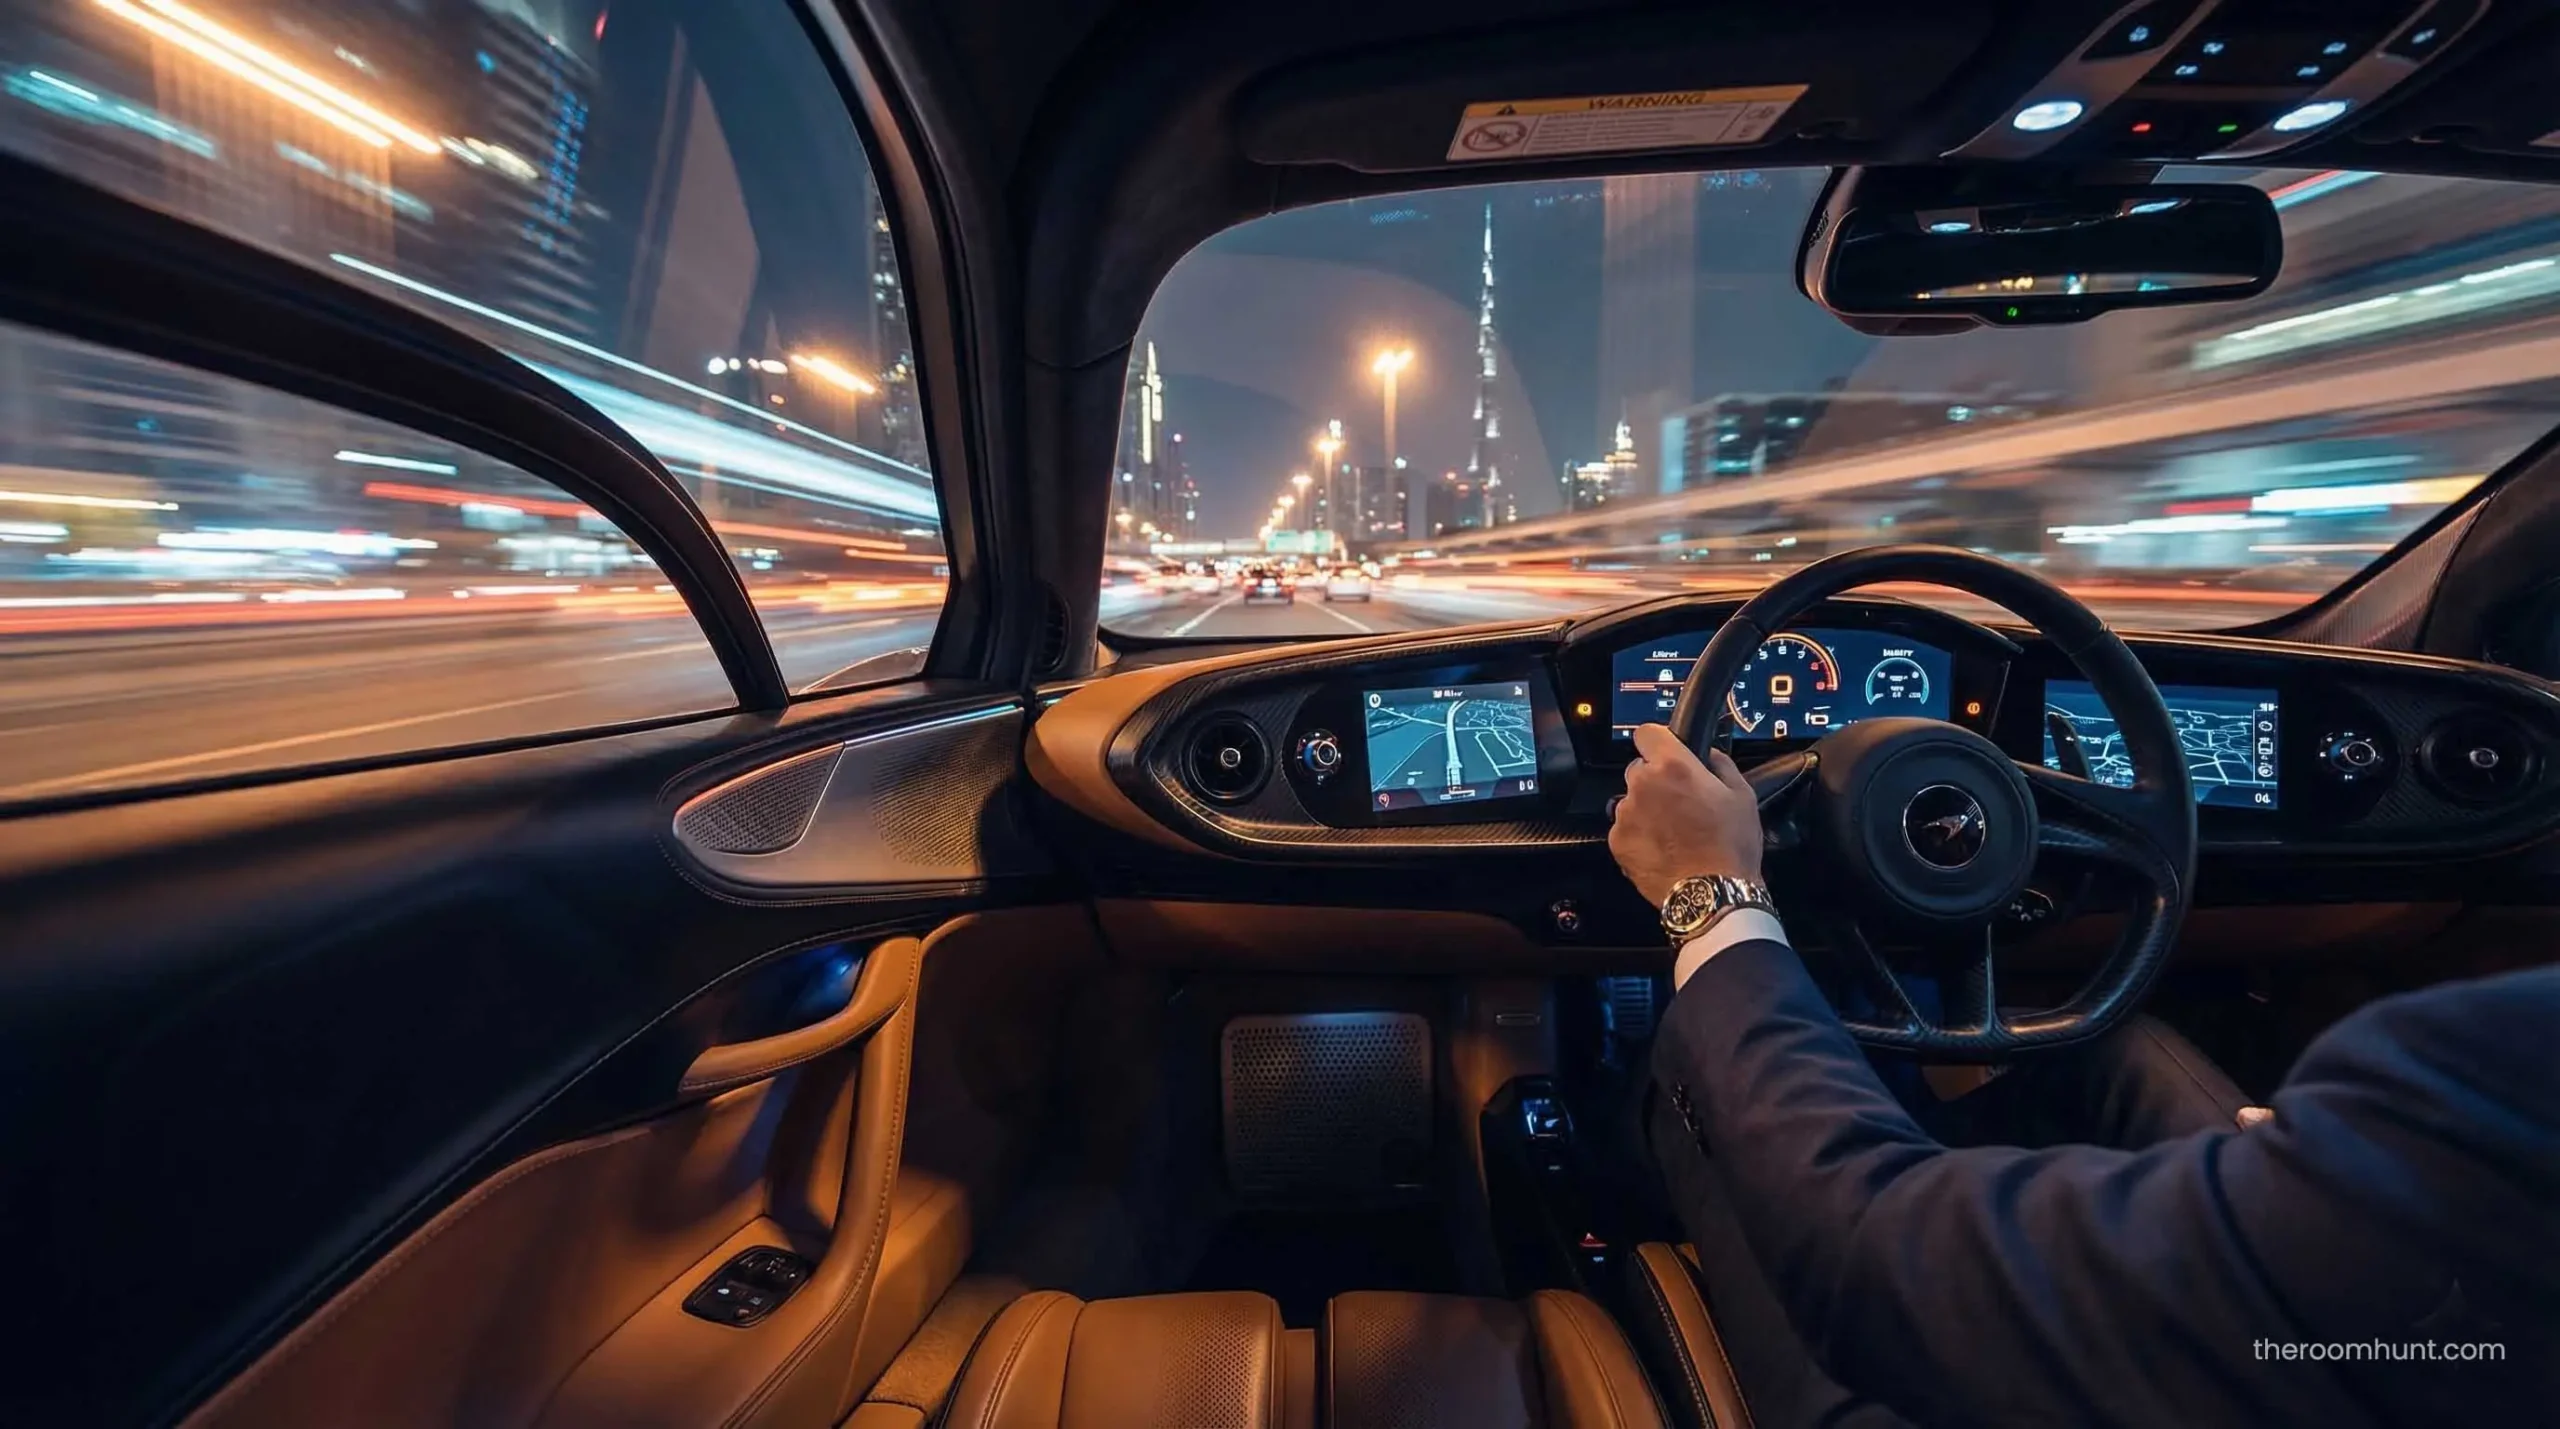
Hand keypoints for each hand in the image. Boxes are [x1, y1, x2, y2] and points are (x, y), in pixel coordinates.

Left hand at [1608, 724, 1763, 909]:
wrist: (1712, 895)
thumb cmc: (1731, 846)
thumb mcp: (1742, 795)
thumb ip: (1720, 764)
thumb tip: (1707, 754)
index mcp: (1673, 766)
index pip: (1647, 732)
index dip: (1658, 741)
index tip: (1666, 752)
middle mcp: (1642, 785)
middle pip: (1639, 769)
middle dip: (1656, 780)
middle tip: (1680, 802)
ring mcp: (1626, 814)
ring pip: (1632, 800)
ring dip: (1647, 809)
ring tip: (1673, 832)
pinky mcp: (1617, 841)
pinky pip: (1625, 828)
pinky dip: (1639, 834)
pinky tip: (1662, 849)